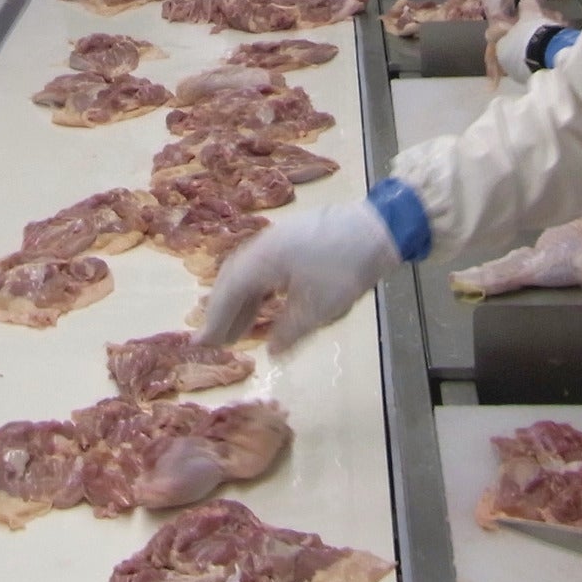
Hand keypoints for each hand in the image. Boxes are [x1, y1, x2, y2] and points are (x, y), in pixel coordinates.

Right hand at [195, 200, 400, 352]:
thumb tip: (272, 351)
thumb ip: (290, 332)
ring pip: (247, 273)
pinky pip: (262, 267)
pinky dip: (256, 290)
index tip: (202, 344)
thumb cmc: (345, 269)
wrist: (378, 230)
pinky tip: (264, 305)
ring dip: (239, 301)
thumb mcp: (318, 309)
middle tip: (215, 340)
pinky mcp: (292, 239)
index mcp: (262, 260)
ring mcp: (277, 239)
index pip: (229, 293)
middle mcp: (262, 246)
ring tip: (237, 330)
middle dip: (221, 311)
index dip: (214, 321)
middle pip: (232, 280)